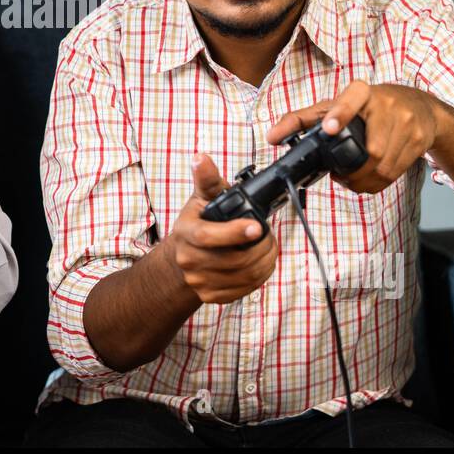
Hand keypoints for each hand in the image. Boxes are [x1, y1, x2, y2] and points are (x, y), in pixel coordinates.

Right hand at [167, 153, 279, 303]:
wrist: (184, 256)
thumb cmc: (198, 222)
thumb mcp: (201, 198)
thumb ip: (207, 179)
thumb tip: (201, 158)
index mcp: (186, 234)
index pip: (209, 237)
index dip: (234, 233)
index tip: (257, 227)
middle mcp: (189, 260)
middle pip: (234, 259)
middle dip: (261, 247)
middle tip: (269, 234)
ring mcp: (198, 281)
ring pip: (244, 276)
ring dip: (265, 261)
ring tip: (268, 247)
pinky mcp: (210, 295)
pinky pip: (244, 289)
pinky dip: (260, 276)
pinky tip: (261, 262)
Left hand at [265, 80, 440, 193]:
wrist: (419, 107)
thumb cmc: (371, 107)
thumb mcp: (337, 105)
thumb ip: (304, 120)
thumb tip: (272, 137)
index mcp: (361, 92)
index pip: (349, 100)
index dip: (339, 115)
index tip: (330, 129)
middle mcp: (386, 104)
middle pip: (370, 150)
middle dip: (352, 172)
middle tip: (340, 176)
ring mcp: (406, 122)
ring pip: (383, 166)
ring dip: (364, 181)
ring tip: (353, 179)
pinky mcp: (419, 139)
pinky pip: (395, 173)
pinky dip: (378, 182)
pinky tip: (369, 178)